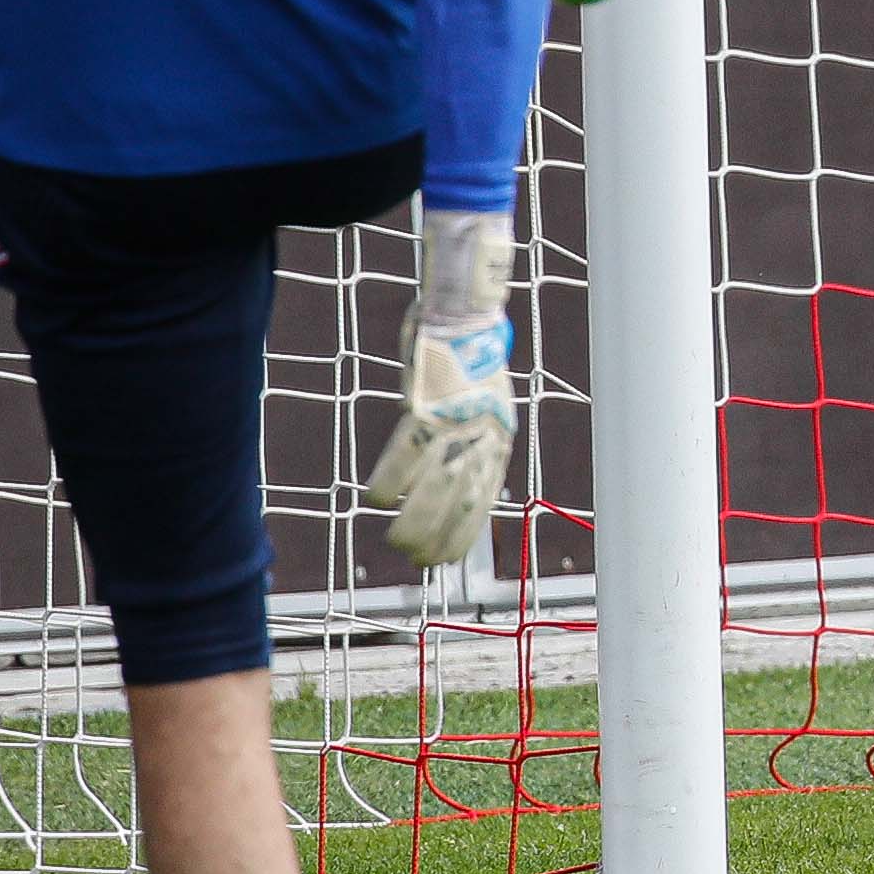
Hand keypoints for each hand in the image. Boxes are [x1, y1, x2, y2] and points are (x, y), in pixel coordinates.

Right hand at [363, 207, 516, 570]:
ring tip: (395, 543)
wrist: (467, 310)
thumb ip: (471, 429)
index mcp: (499, 437)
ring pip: (433, 489)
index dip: (463, 532)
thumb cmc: (469, 351)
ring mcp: (454, 425)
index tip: (446, 556)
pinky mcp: (426, 410)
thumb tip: (451, 457)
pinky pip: (403, 456)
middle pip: (461, 503)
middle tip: (418, 562)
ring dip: (412, 522)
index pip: (484, 500)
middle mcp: (481, 438)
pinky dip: (387, 480)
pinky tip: (374, 500)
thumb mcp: (483, 398)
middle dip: (439, 538)